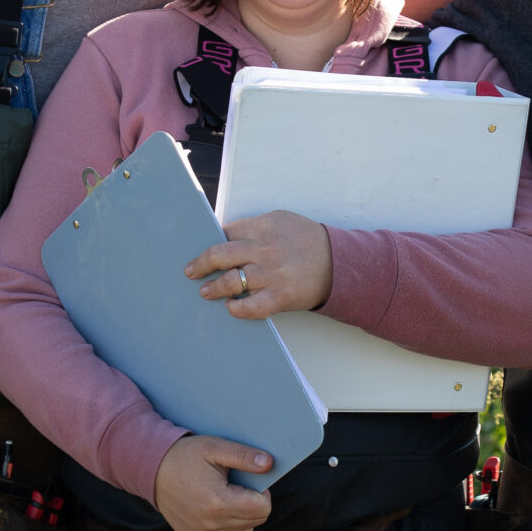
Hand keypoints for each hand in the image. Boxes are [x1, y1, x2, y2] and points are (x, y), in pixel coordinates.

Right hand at [152, 434, 272, 530]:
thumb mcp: (214, 448)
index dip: (263, 493)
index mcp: (218, 502)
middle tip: (238, 486)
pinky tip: (218, 509)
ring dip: (243, 516)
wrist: (151, 470)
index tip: (250, 481)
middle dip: (254, 503)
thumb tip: (269, 463)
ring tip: (226, 496)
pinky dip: (229, 526)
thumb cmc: (184, 456)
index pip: (262, 509)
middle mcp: (210, 524)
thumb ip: (244, 456)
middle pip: (255, 522)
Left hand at [186, 211, 331, 319]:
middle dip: (200, 264)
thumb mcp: (282, 221)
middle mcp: (265, 249)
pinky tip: (231, 307)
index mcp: (264, 227)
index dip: (210, 242)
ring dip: (213, 288)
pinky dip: (237, 309)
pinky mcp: (281, 296)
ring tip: (206, 291)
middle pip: (220, 255)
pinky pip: (251, 307)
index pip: (226, 233)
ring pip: (231, 282)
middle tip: (191, 271)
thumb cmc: (308, 241)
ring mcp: (272, 274)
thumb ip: (255, 227)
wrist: (340, 262)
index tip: (202, 251)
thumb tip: (224, 235)